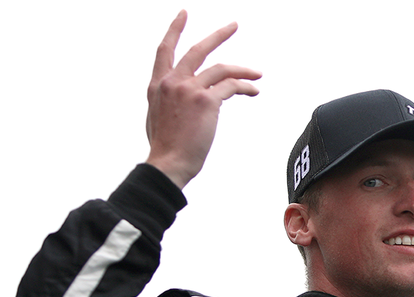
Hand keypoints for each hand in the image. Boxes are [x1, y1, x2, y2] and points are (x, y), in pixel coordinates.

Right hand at [145, 10, 261, 188]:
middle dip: (219, 35)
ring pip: (222, 68)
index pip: (165, 50)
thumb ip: (168, 101)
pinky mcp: (206, 101)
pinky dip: (246, 87)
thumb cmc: (165, 148)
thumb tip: (182, 99)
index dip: (175, 30)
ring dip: (243, 69)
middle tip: (234, 25)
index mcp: (157, 85)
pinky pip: (232, 86)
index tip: (184, 15)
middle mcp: (172, 82)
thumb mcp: (156, 117)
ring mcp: (189, 90)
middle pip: (198, 50)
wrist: (168, 163)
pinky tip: (254, 90)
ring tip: (257, 72)